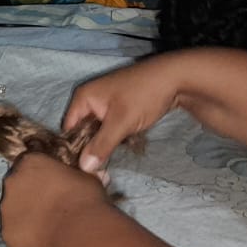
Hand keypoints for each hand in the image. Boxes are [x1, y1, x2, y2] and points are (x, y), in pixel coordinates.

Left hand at [0, 153, 108, 246]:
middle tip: (49, 206)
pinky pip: (14, 232)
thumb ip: (80, 173)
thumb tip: (92, 173)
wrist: (79, 230)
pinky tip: (42, 239)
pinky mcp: (6, 231)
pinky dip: (25, 235)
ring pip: (13, 210)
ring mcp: (6, 207)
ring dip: (25, 214)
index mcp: (29, 162)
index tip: (52, 185)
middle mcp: (11, 181)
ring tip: (48, 225)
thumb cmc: (85, 198)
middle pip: (16, 186)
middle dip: (29, 194)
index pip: (29, 164)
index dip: (40, 175)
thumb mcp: (87, 176)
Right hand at [62, 54, 188, 172]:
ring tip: (109, 162)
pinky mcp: (119, 108)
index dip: (74, 149)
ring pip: (97, 131)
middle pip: (82, 131)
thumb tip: (84, 167)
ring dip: (104, 145)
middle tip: (99, 170)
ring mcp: (105, 103)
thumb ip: (101, 145)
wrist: (177, 77)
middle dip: (90, 149)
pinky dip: (114, 137)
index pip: (69, 130)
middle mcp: (90, 99)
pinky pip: (109, 127)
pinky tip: (122, 148)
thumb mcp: (121, 122)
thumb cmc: (145, 95)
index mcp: (83, 97)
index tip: (83, 169)